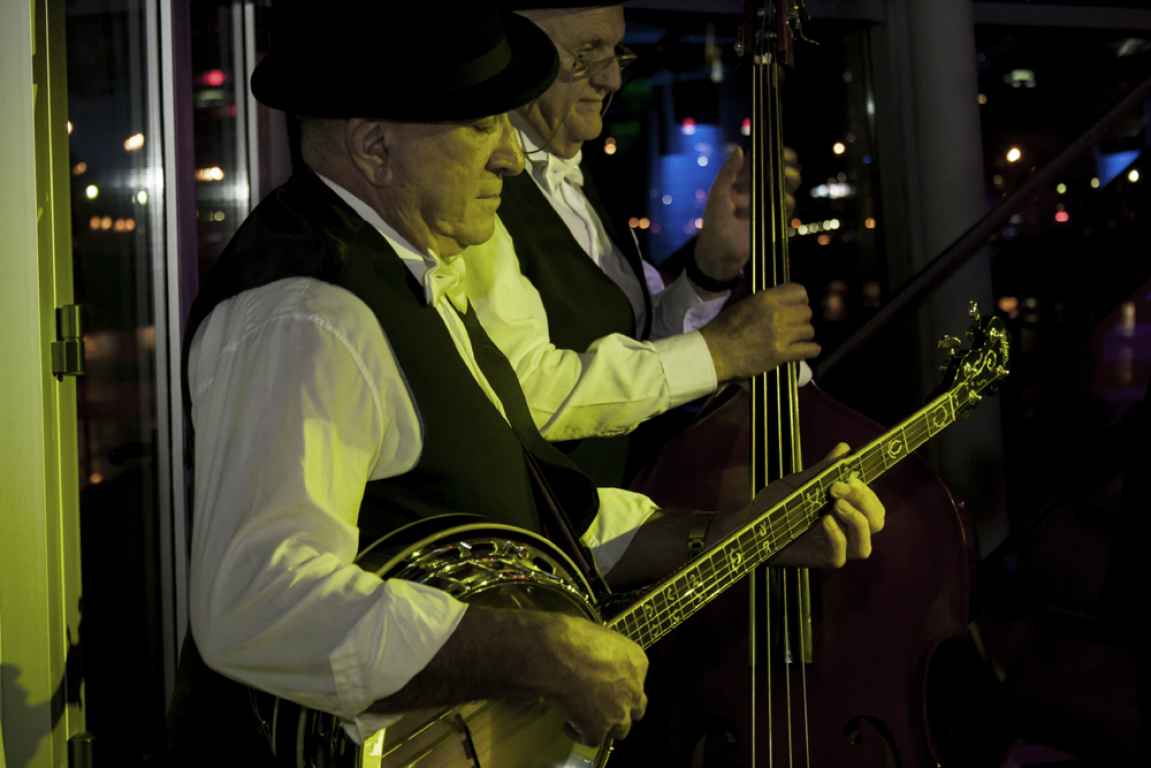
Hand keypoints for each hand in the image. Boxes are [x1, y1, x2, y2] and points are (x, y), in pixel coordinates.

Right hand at [544, 614, 648, 743]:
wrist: (557, 653)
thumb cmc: (573, 636)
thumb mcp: (601, 637)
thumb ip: (607, 655)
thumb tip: (594, 659)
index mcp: (637, 662)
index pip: (636, 680)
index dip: (621, 684)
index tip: (605, 683)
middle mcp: (634, 689)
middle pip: (635, 708)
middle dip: (621, 707)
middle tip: (600, 703)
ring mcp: (619, 712)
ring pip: (620, 729)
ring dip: (605, 724)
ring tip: (585, 715)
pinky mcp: (599, 729)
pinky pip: (592, 739)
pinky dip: (579, 732)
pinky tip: (567, 721)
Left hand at [692, 145, 800, 290]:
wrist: (719, 255)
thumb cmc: (714, 223)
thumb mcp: (717, 196)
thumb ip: (727, 173)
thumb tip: (739, 149)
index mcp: (743, 180)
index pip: (765, 160)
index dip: (777, 155)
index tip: (785, 155)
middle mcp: (757, 190)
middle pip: (781, 174)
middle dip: (787, 172)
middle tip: (785, 175)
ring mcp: (766, 206)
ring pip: (786, 190)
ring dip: (786, 189)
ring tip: (776, 196)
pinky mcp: (773, 221)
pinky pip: (786, 209)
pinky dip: (786, 205)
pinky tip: (779, 207)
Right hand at [699, 282, 819, 381]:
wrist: (715, 353)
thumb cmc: (724, 326)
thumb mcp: (739, 301)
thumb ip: (757, 293)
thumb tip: (764, 283)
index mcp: (766, 298)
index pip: (799, 291)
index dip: (799, 299)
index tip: (793, 306)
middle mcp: (777, 314)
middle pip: (806, 311)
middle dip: (801, 318)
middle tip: (792, 325)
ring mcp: (781, 335)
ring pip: (809, 330)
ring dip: (803, 335)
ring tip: (794, 338)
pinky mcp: (782, 354)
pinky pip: (810, 349)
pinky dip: (810, 350)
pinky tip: (803, 350)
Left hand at [769, 443, 885, 567]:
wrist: (750, 525)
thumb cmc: (776, 505)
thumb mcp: (799, 484)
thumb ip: (823, 470)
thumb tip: (844, 448)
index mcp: (845, 514)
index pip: (873, 507)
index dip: (866, 493)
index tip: (849, 476)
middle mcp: (845, 533)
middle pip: (876, 523)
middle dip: (864, 502)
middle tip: (839, 487)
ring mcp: (834, 549)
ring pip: (864, 547)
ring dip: (856, 522)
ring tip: (837, 504)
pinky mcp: (819, 561)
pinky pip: (839, 556)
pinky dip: (836, 537)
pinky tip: (825, 520)